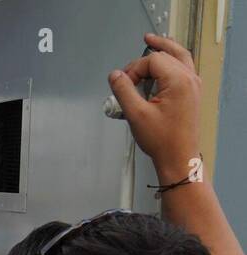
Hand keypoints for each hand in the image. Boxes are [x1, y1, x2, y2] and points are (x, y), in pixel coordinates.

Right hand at [110, 33, 200, 182]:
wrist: (179, 157)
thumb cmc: (163, 141)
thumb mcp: (136, 114)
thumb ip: (123, 91)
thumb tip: (115, 76)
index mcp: (178, 81)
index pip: (152, 60)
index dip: (134, 69)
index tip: (123, 85)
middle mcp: (190, 79)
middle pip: (170, 52)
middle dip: (151, 52)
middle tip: (143, 42)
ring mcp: (193, 85)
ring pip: (181, 56)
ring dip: (166, 49)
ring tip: (154, 43)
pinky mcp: (192, 93)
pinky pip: (184, 68)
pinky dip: (173, 62)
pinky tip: (163, 64)